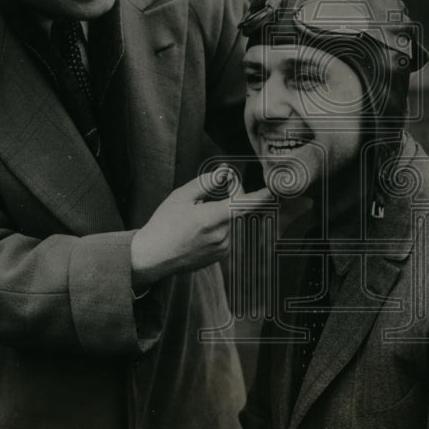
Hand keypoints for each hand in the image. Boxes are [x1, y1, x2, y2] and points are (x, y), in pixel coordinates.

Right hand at [130, 166, 271, 288]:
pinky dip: (221, 224)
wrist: (154, 256)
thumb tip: (225, 172)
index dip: (262, 196)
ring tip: (202, 210)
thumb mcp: (181, 197)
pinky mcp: (221, 256)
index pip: (245, 204)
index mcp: (213, 218)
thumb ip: (207, 182)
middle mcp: (222, 235)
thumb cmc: (164, 224)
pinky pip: (228, 233)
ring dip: (225, 210)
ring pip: (233, 221)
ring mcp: (223, 248)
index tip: (274, 189)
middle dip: (234, 193)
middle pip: (238, 209)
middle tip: (223, 182)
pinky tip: (201, 226)